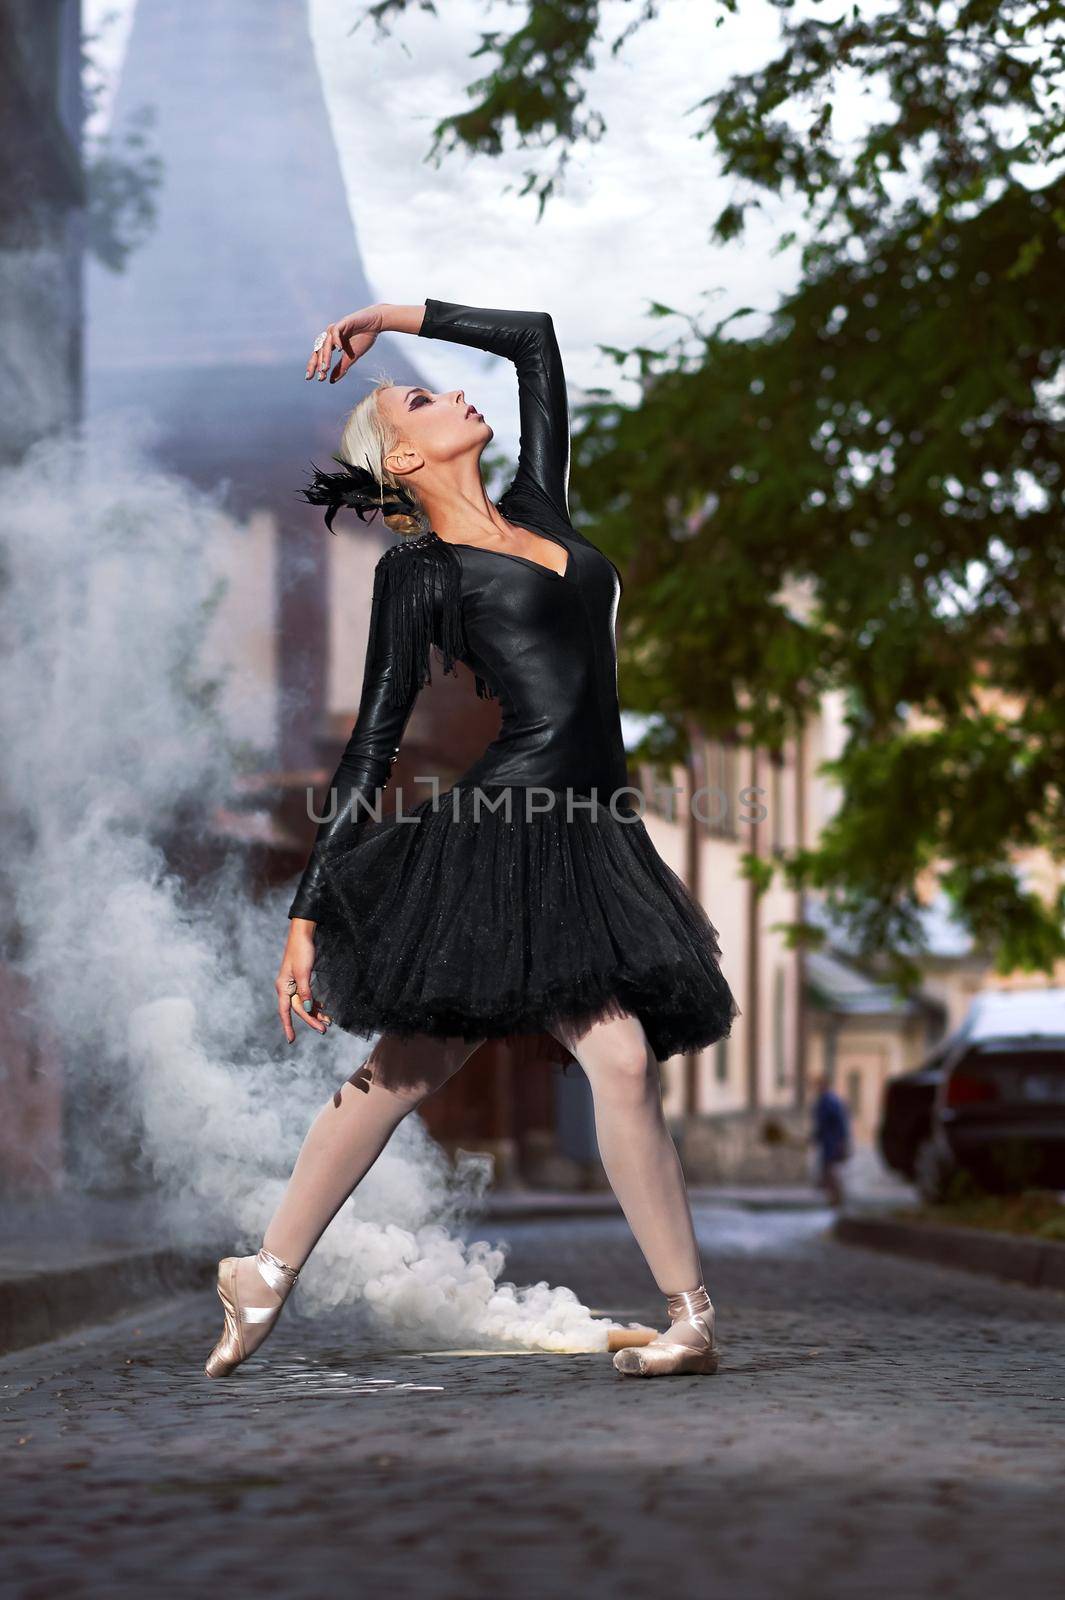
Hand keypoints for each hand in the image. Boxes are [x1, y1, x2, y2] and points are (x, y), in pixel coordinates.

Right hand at [276, 925, 330, 1042]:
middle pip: (298, 1008)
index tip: (291, 1040)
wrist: (303, 934)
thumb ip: (305, 991)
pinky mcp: (301, 980)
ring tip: (328, 1021)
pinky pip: (307, 996)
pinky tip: (323, 1007)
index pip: (285, 1011)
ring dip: (315, 1012)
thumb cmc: (301, 951)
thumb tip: (308, 1007)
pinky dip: (315, 1002)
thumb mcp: (303, 972)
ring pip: (304, 1003)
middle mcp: (286, 987)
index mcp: (283, 987)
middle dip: (311, 1019)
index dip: (288, 1026)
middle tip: (324, 1029)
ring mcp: (293, 984)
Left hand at [306, 306, 383, 384]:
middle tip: (319, 376)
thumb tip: (331, 381)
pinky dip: (336, 341)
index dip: (315, 366)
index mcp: (331, 343)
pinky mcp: (342, 322)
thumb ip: (341, 368)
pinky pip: (336, 332)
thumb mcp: (351, 357)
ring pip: (326, 343)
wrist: (375, 323)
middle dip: (318, 364)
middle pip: (319, 350)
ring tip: (325, 368)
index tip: (313, 379)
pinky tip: (339, 350)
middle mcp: (330, 336)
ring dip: (325, 356)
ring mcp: (335, 329)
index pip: (319, 355)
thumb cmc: (363, 338)